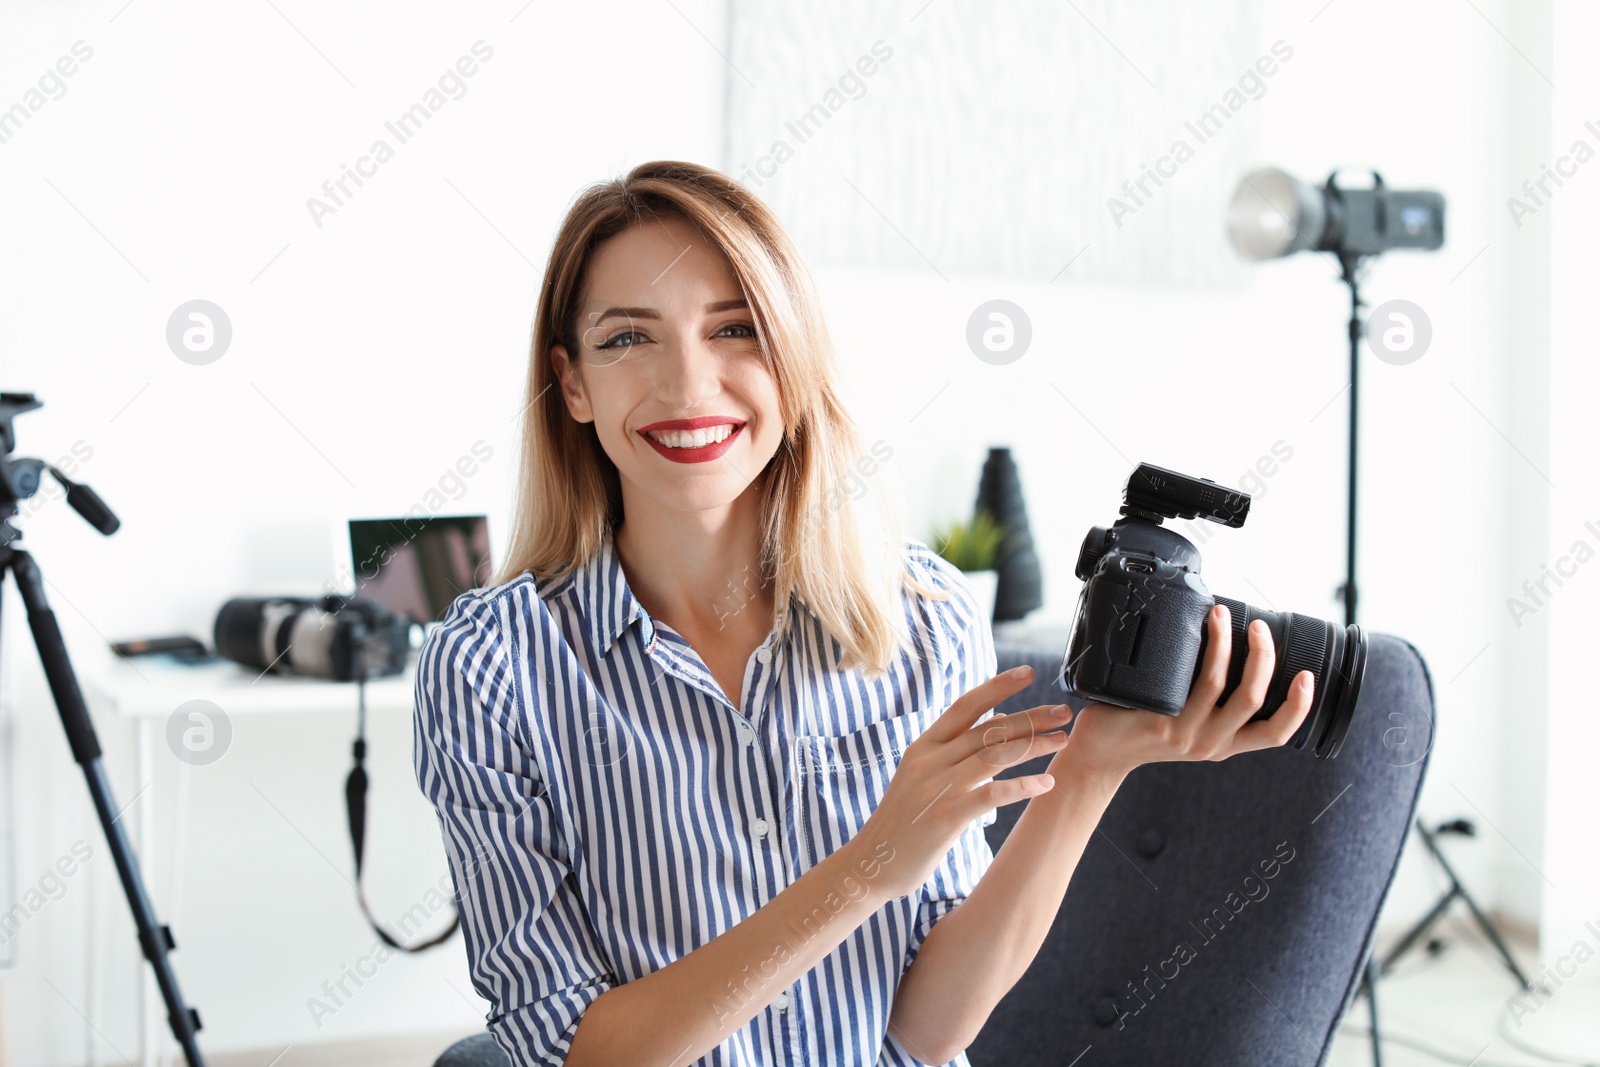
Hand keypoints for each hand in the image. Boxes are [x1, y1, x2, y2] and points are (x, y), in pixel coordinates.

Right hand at [851, 666, 1070, 901]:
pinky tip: (1046, 784)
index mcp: (923, 746)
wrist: (872, 862)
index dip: (997, 686)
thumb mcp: (923, 776)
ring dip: (1033, 746)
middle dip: (1030, 717)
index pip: (965, 706)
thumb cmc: (903, 821)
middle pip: (987, 729)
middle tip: (1063, 711)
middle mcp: (929, 761)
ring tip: (1063, 741)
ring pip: (993, 756)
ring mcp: (936, 788)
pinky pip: (991, 795)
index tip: (1028, 672)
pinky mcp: (945, 817)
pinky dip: (1021, 786)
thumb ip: (956, 751)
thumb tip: (998, 722)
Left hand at [1061, 603, 1315, 781]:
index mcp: (1224, 744)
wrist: (1100, 752)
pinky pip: (1183, 682)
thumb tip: (1232, 647)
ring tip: (1221, 614)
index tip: (1308, 676)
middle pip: (1253, 698)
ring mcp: (1182, 732)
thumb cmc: (1144, 727)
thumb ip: (1213, 701)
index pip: (1274, 735)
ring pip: (1217, 682)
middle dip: (1263, 656)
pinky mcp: (1156, 720)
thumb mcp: (1189, 723)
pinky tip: (1192, 629)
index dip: (1299, 707)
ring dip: (1225, 641)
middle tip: (1259, 627)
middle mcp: (1209, 743)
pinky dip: (1196, 649)